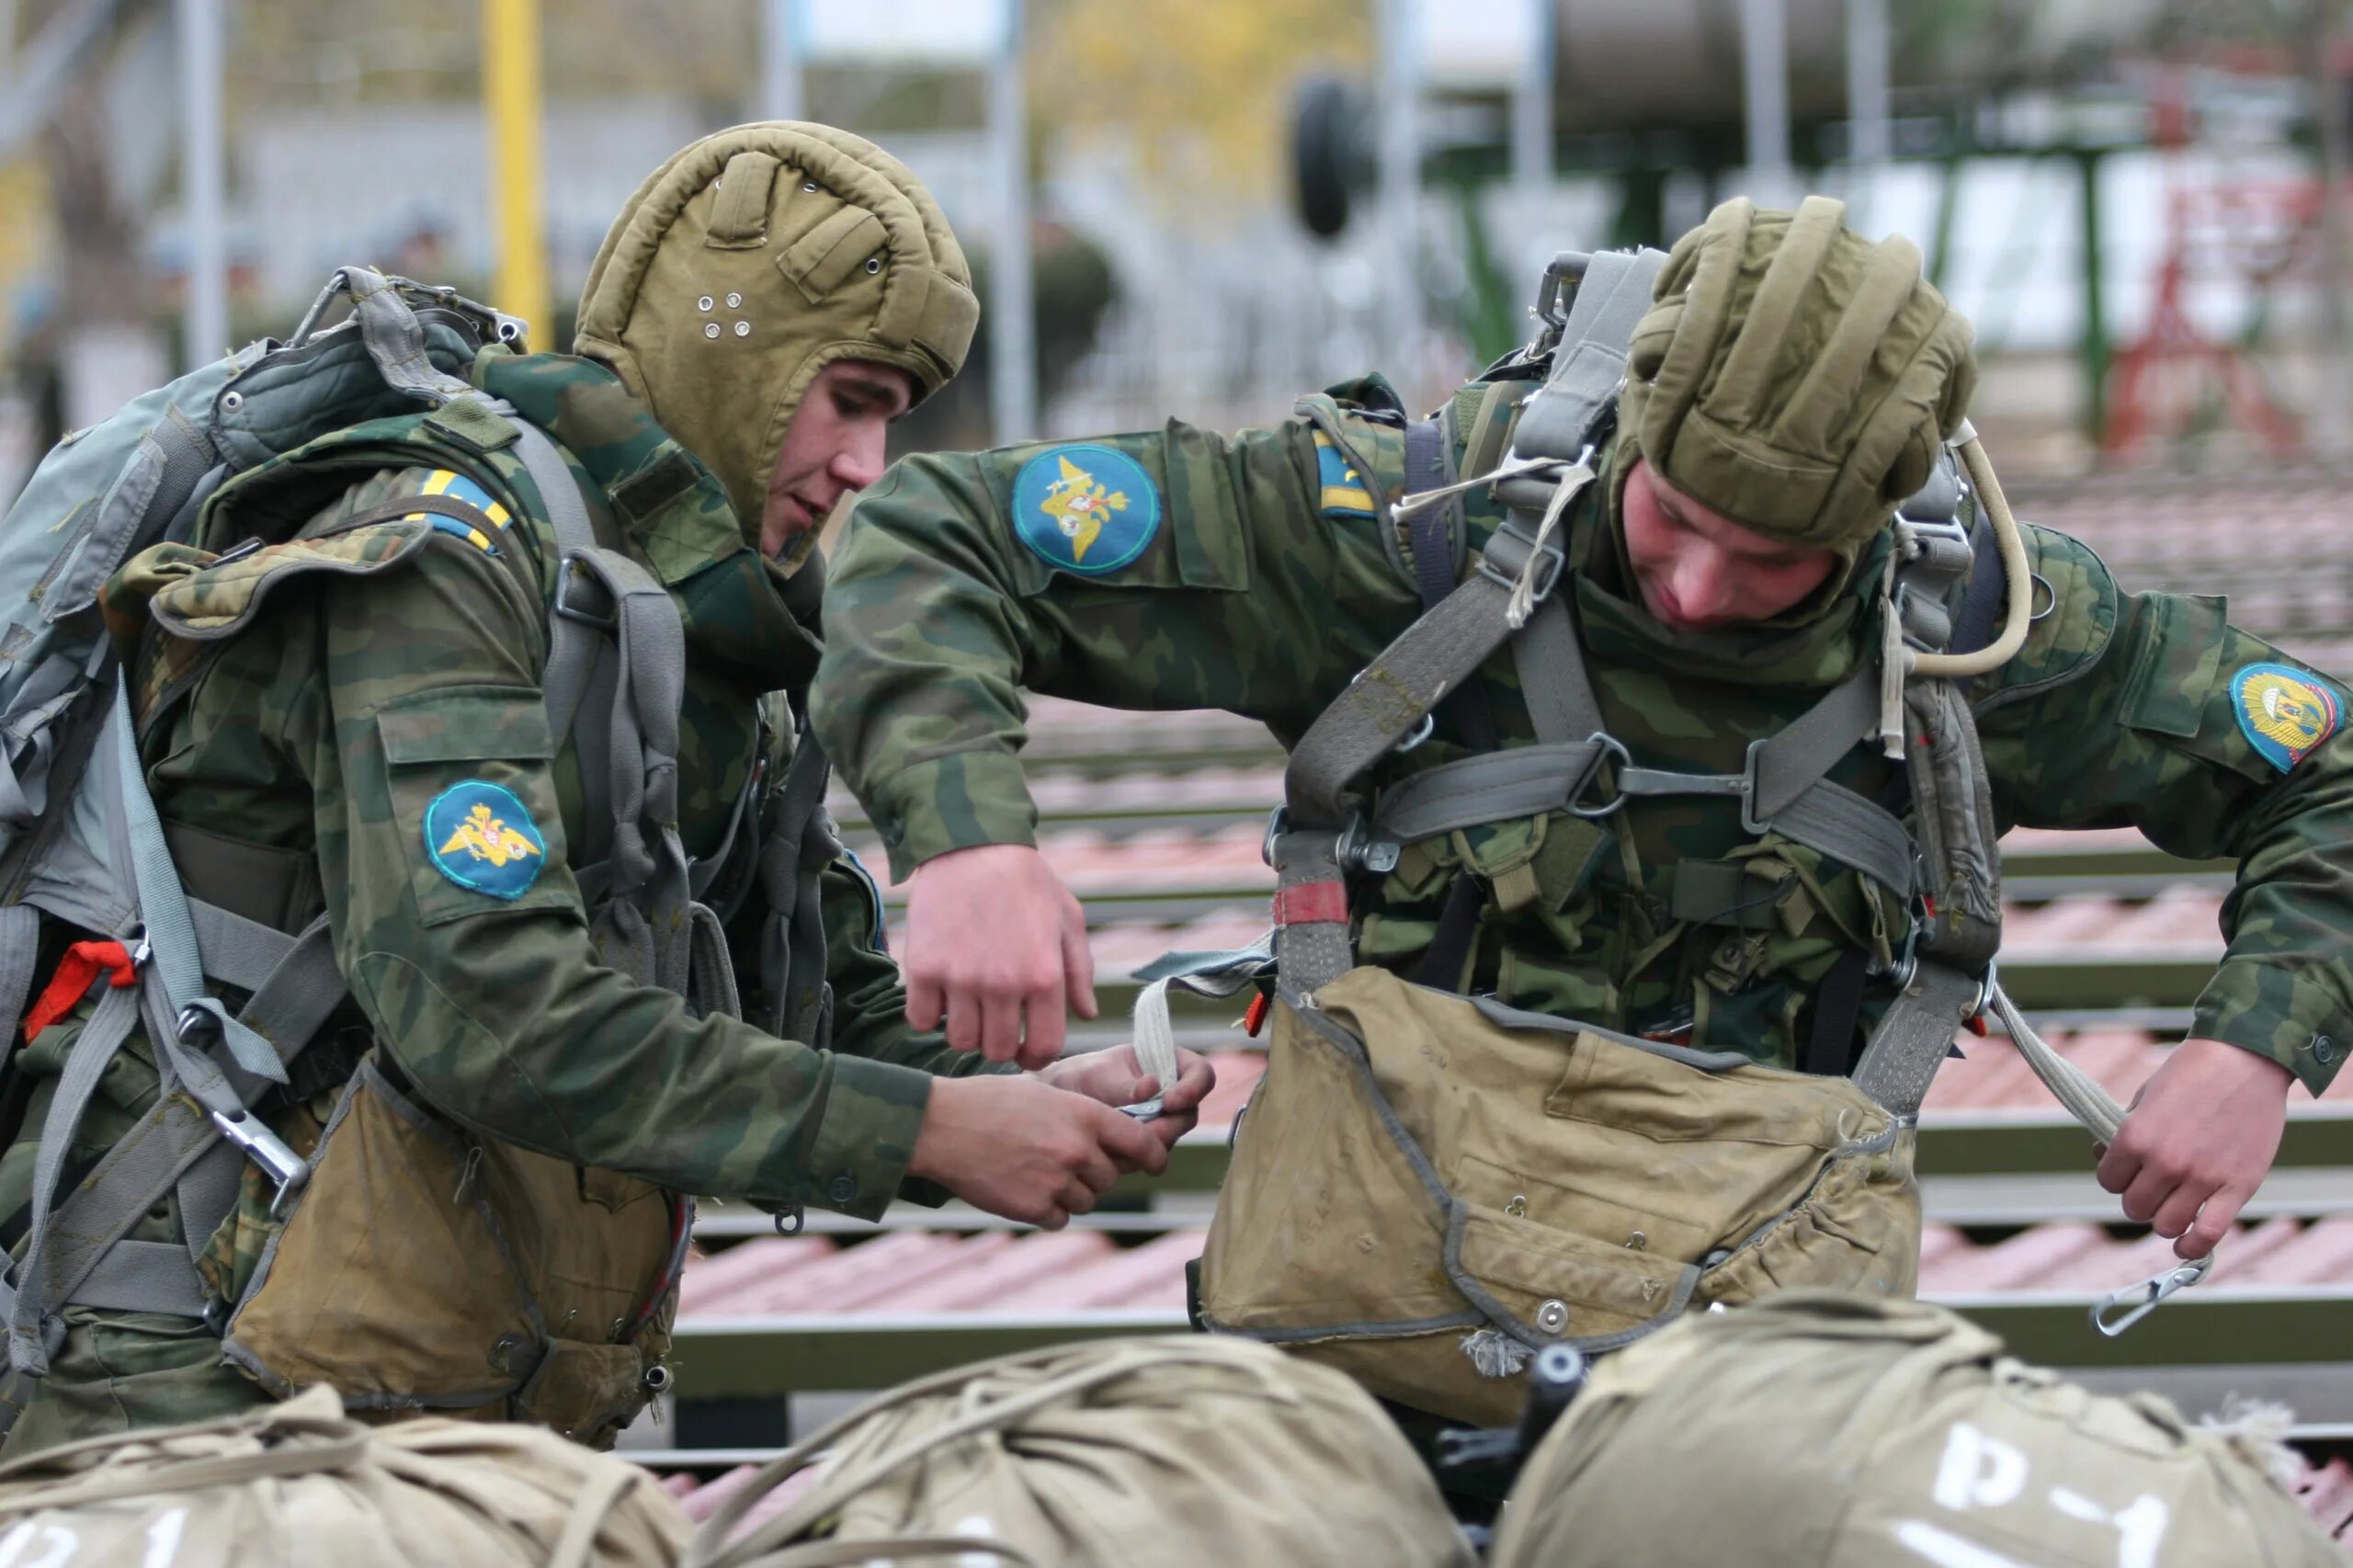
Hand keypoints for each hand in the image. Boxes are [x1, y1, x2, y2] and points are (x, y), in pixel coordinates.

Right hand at [904, 844, 1095, 1069]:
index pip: (1043, 1047)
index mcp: (1044, 975)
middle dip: (999, 1043)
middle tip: (996, 1022)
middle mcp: (1003, 983)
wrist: (973, 845)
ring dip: (965, 1030)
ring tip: (969, 1005)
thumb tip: (1087, 1014)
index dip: (1036, 1057)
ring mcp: (960, 977)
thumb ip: (1080, 972)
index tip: (1026, 1051)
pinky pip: (921, 1019)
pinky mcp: (924, 967)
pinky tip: (941, 994)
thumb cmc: (1027, 882)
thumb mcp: (1068, 920)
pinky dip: (929, 1014)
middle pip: (997, 1050)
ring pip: (959, 1040)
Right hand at [908, 1073, 1164, 1228]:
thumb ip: (1082, 1117)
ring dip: (1070, 1193)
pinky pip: (1060, 1219)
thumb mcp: (1045, 1093)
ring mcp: (1056, 1182)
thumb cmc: (988, 1102)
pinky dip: (1047, 1210)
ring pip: (1086, 1200)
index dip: (1154, 1157)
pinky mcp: (1034, 1208)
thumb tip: (1112, 1140)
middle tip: (1062, 1161)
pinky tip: (1023, 1188)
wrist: (941, 1126)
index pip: (1143, 1144)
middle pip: (1110, 1177)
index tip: (1154, 1163)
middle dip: (1093, 1173)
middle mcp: (1077, 1150)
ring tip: (1035, 1171)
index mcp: (1086, 1115)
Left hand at [1038, 1044, 1217, 1154]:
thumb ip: (1128, 1084)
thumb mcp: (1101, 1073)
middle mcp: (1170, 1095)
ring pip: (1169, 1141)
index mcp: (1168, 1064)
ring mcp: (1160, 1123)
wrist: (1058, 1104)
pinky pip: (1149, 1158)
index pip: (1201, 1073)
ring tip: (1114, 1138)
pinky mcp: (1145, 1147)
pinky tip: (1108, 1149)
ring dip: (1146, 1144)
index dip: (1194, 1088)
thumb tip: (1152, 1086)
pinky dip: (1131, 1157)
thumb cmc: (1081, 1076)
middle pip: (1188, 1115)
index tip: (1169, 1100)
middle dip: (1167, 1126)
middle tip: (1143, 1131)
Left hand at [2097, 1037, 2292, 1259]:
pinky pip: (2209, 1234)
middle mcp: (2165, 1163)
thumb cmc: (2191, 1074)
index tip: (2129, 1170)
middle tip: (2153, 1185)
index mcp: (2136, 1138)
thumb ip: (2123, 1132)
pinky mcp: (2237, 1187)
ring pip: (2166, 1225)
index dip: (2116, 1177)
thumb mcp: (2144, 1097)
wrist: (2244, 1059)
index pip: (2108, 1181)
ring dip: (2165, 1219)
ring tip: (2171, 1205)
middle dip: (2139, 1198)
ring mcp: (2202, 1178)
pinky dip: (2194, 1247)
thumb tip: (2098, 1156)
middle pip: (2134, 1207)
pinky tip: (2185, 1246)